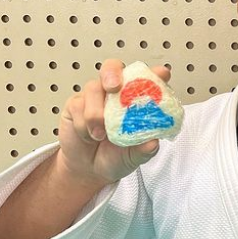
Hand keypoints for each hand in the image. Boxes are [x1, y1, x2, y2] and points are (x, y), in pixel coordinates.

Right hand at [57, 58, 170, 187]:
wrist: (90, 170)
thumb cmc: (117, 156)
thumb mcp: (135, 157)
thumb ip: (145, 149)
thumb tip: (153, 142)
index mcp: (137, 101)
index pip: (148, 79)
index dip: (155, 74)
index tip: (161, 74)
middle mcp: (116, 93)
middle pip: (113, 67)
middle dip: (113, 73)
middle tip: (114, 87)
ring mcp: (95, 97)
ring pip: (93, 88)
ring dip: (96, 112)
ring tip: (100, 135)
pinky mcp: (76, 105)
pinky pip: (78, 106)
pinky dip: (83, 124)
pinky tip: (89, 136)